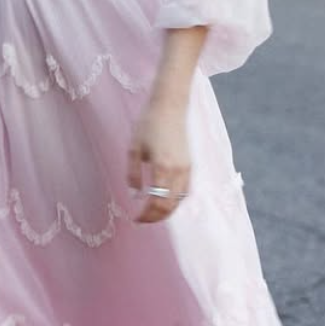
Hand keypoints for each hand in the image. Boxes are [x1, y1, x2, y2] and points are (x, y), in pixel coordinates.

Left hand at [127, 98, 190, 223]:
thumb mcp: (134, 148)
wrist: (169, 106)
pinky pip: (185, 191)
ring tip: (152, 212)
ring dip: (167, 210)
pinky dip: (176, 200)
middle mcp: (177, 171)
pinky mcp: (190, 165)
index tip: (136, 219)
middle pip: (170, 206)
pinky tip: (165, 199)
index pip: (157, 203)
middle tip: (143, 219)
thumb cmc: (148, 124)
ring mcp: (186, 169)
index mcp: (162, 167)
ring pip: (179, 201)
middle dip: (156, 217)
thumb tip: (135, 195)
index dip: (147, 216)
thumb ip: (134, 174)